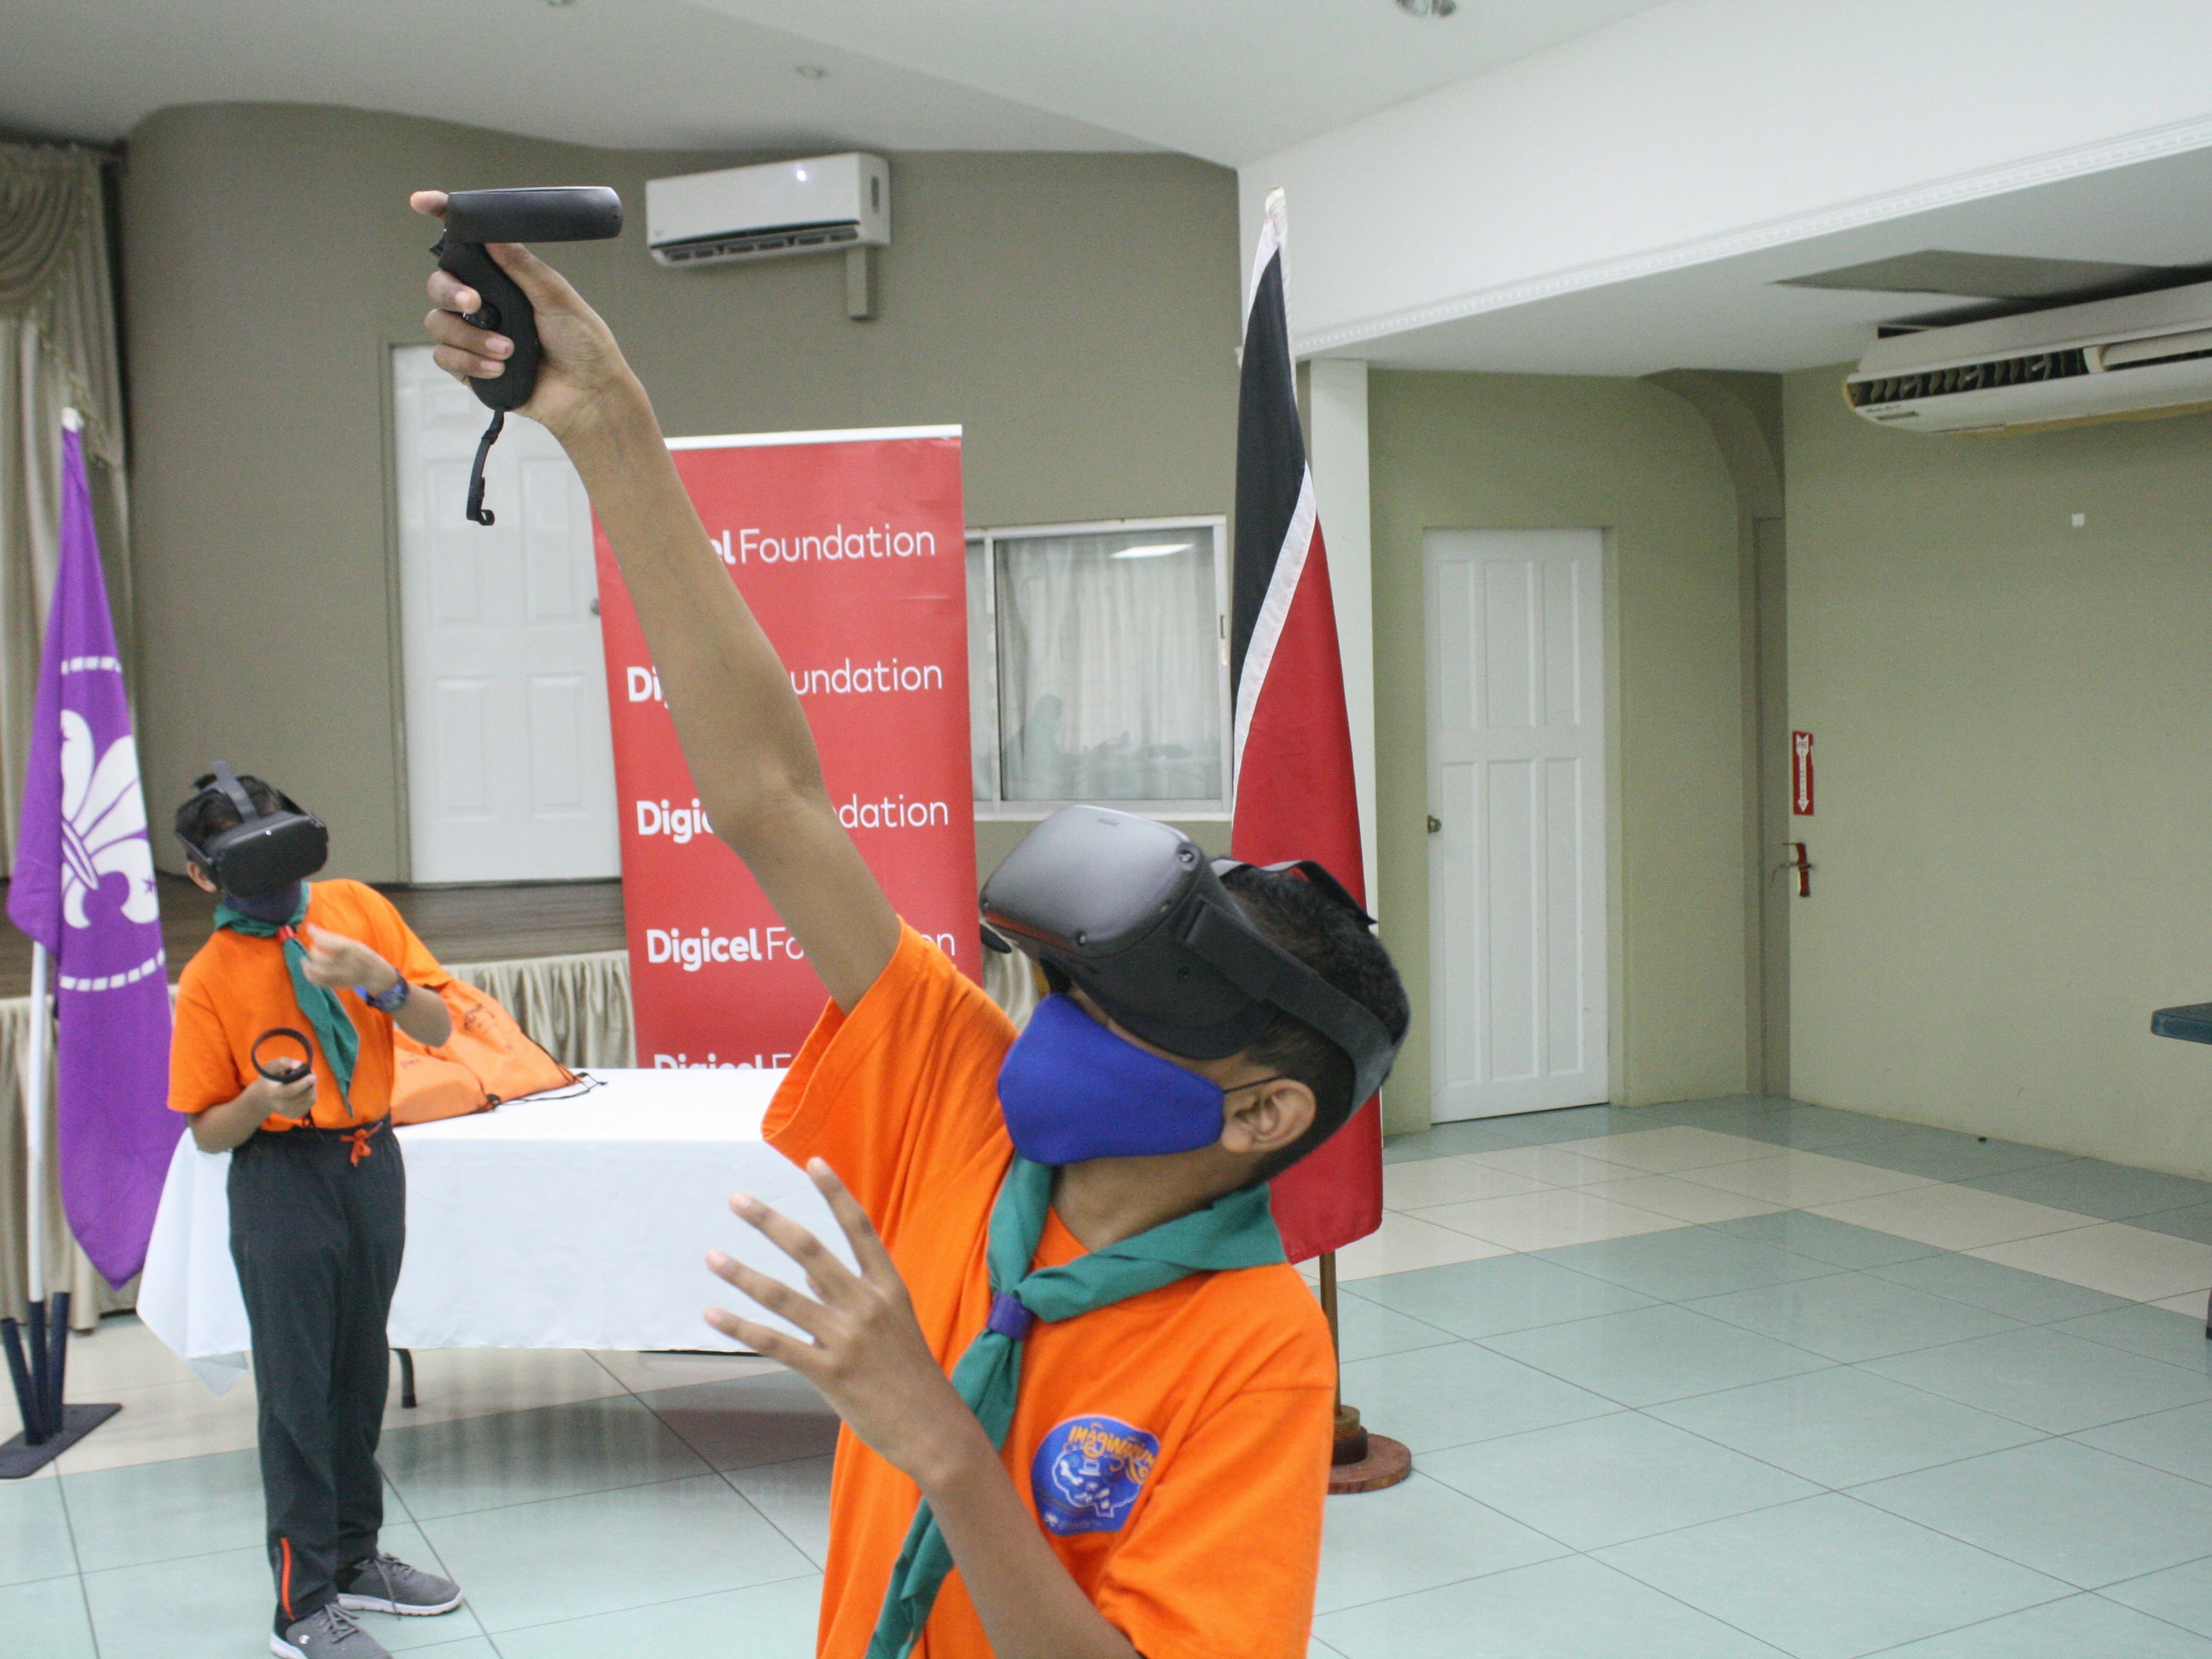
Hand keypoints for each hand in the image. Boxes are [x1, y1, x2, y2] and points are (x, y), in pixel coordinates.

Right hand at [242, 1067, 316, 1121]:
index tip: (312, 1076)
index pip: (290, 1091)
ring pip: (310, 1100)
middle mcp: (280, 1105)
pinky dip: (312, 1094)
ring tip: (307, 1081)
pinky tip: (305, 1089)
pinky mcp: (295, 1115)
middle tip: (311, 1074)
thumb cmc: (268, 1079)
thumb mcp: (270, 1067)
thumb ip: (283, 1062)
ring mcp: (288, 1112)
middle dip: (311, 1084)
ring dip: (312, 1088)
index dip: (303, 1084)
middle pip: (303, 1096)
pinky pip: (310, 1103)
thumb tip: (298, 1065)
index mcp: (273, 1093)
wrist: (262, 1098)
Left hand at [299, 924, 396, 997]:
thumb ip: (331, 937)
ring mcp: (341, 976)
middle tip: (313, 948)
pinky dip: (310, 976)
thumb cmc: (361, 954)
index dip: (315, 936)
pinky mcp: (337, 984)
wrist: (375, 974)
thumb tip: (310, 927)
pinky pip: (319, 982)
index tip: (311, 930)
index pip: (326, 942)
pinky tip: (308, 970)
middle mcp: (345, 963)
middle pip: (320, 958)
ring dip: (307, 966)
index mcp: (350, 949)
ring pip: (318, 973)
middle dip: (313, 951)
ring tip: (304, 961)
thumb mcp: (352, 942)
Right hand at [411, 190, 644, 441]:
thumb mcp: (557, 296)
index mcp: (505, 279)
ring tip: (508, 349)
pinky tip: (498, 368)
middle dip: (451, 290)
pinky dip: (469, 362)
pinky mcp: (472, 368)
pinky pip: (445, 357)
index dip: (444, 220)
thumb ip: (522, 266)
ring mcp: (476, 335)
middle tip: (474, 301)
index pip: (468, 245)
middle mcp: (486, 304)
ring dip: (470, 337)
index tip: (424, 203)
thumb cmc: (583, 345)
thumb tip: (493, 233)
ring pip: (439, 323)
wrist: (589, 394)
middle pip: (440, 284)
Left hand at [706, 1161, 989, 1488]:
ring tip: (713, 1257)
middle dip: (771, 1222)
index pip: (859, 1228)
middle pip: (812, 1251)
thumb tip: (808, 1276)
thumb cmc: (912, 1378)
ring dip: (743, 1274)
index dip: (836, 1193)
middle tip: (737, 1200)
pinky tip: (714, 1313)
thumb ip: (852, 1298)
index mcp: (889, 1288)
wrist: (935, 1430)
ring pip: (784, 1296)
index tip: (813, 1162)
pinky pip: (776, 1343)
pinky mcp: (829, 1372)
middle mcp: (867, 1305)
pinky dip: (741, 1327)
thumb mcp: (895, 1325)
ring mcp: (847, 1339)